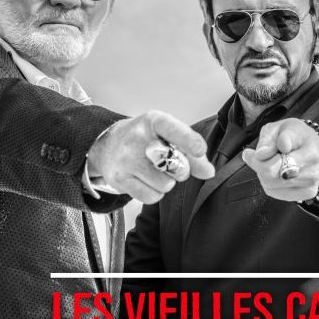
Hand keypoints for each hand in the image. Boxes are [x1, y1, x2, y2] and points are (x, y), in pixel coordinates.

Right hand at [87, 111, 213, 203]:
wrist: (109, 145)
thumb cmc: (147, 139)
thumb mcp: (169, 137)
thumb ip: (193, 153)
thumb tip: (209, 173)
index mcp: (154, 121)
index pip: (173, 130)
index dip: (189, 141)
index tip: (199, 150)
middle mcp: (138, 138)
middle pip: (177, 165)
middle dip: (181, 169)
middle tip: (170, 162)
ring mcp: (126, 159)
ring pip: (166, 185)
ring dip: (166, 182)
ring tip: (154, 170)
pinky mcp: (119, 178)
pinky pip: (151, 197)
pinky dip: (154, 193)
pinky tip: (145, 180)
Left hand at [241, 118, 318, 201]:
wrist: (309, 144)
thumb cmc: (291, 135)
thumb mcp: (278, 127)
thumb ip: (268, 139)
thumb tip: (261, 154)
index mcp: (309, 145)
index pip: (280, 153)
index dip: (263, 153)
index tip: (252, 151)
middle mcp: (314, 165)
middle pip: (272, 173)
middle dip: (259, 164)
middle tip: (257, 156)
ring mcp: (312, 181)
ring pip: (271, 184)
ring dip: (263, 174)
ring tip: (271, 162)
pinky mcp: (308, 192)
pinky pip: (275, 192)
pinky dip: (269, 184)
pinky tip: (276, 173)